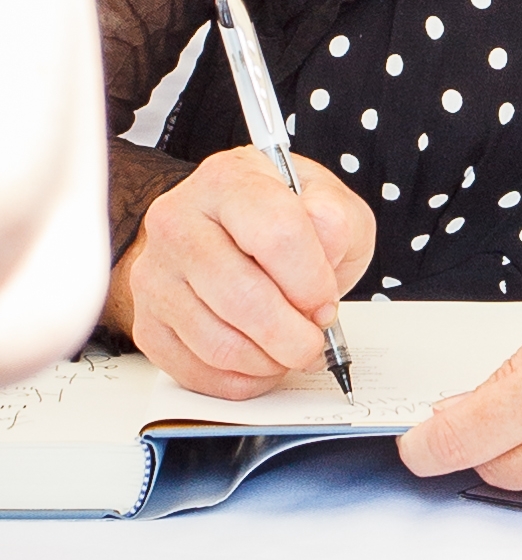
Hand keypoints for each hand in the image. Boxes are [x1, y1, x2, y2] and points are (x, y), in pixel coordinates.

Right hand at [104, 148, 374, 397]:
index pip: (276, 235)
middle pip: (242, 297)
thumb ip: (336, 220)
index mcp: (228, 180)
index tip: (326, 303)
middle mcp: (178, 222)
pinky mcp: (147, 322)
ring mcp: (155, 274)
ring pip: (218, 343)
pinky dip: (240, 380)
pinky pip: (195, 370)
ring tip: (291, 350)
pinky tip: (262, 362)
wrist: (233, 235)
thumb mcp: (328, 203)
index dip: (311, 282)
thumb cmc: (284, 220)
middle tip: (315, 342)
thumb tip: (327, 246)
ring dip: (268, 361)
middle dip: (292, 335)